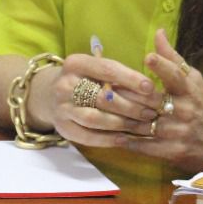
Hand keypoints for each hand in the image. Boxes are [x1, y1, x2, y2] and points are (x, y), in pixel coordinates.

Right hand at [36, 52, 162, 147]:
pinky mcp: (62, 128)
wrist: (50, 94)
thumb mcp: (96, 69)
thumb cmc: (84, 79)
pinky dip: (108, 139)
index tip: (150, 88)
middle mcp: (65, 84)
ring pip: (96, 119)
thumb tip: (150, 90)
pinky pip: (87, 137)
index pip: (107, 69)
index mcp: (76, 63)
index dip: (130, 79)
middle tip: (152, 112)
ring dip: (123, 124)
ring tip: (143, 126)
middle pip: (103, 97)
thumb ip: (119, 76)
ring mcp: (62, 108)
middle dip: (132, 106)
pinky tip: (125, 139)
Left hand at [118, 28, 202, 172]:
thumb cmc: (201, 104)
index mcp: (189, 90)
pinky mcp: (171, 150)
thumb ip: (172, 58)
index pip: (177, 76)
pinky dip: (126, 139)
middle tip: (104, 85)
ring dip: (120, 117)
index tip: (147, 57)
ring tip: (98, 108)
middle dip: (128, 94)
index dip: (163, 66)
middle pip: (152, 101)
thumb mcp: (192, 79)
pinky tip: (107, 134)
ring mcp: (177, 132)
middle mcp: (184, 110)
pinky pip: (144, 144)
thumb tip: (157, 32)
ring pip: (144, 123)